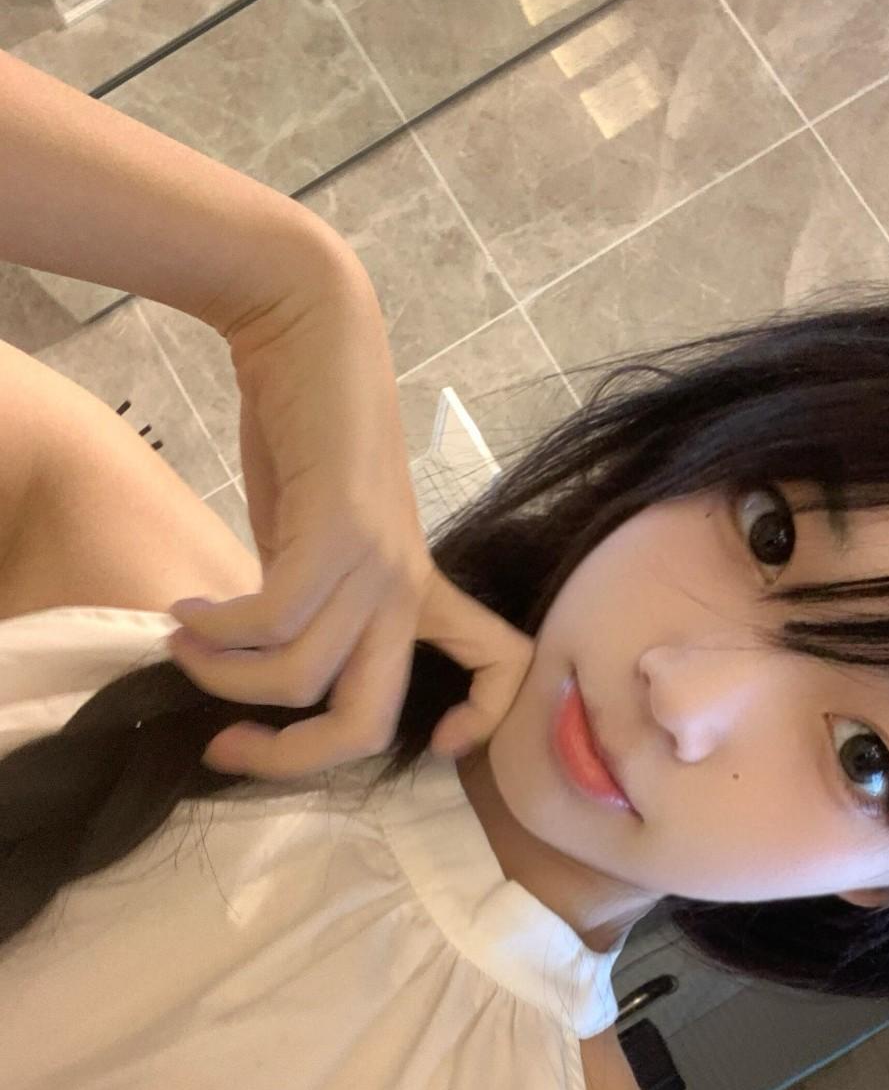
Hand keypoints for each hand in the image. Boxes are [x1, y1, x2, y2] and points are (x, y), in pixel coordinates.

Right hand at [166, 250, 532, 777]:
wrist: (309, 331)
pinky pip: (273, 624)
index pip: (504, 667)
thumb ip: (305, 607)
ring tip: (184, 643)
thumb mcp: (316, 541)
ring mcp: (378, 563)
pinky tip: (187, 615)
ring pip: (301, 678)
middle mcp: (408, 588)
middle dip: (290, 758)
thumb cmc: (309, 435)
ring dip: (224, 678)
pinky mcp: (339, 533)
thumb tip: (255, 668)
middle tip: (226, 749)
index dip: (487, 723)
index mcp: (419, 590)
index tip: (436, 743)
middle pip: (370, 722)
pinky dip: (217, 634)